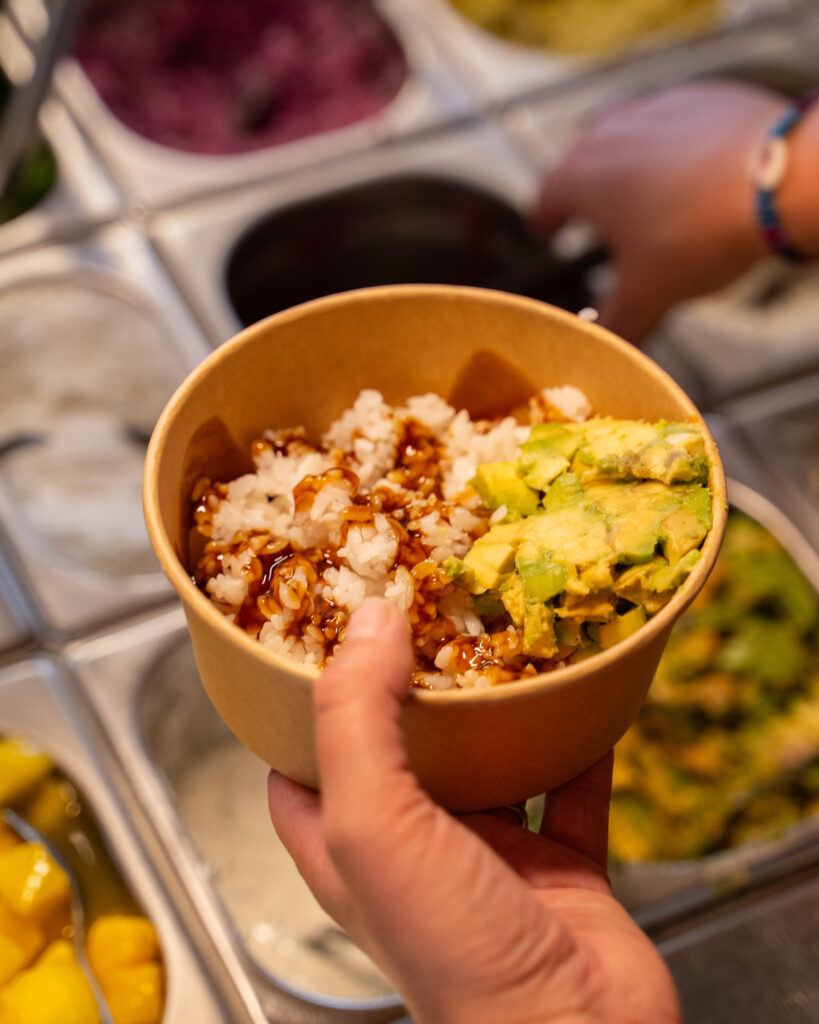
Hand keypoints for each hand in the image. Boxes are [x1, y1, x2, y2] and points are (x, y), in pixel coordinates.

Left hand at [268, 599, 680, 1023]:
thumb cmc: (454, 954)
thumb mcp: (374, 826)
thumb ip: (358, 721)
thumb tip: (368, 622)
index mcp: (348, 850)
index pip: (305, 763)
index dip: (306, 698)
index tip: (328, 630)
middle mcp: (413, 852)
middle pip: (403, 752)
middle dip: (414, 687)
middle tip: (429, 616)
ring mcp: (489, 860)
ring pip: (489, 764)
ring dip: (500, 711)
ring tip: (506, 641)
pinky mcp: (560, 870)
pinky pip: (572, 790)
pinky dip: (579, 745)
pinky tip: (586, 699)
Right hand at [534, 81, 788, 343]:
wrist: (776, 177)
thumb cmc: (698, 232)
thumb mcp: (648, 294)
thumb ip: (616, 322)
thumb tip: (602, 345)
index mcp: (581, 180)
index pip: (545, 200)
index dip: (544, 222)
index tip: (547, 232)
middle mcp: (608, 134)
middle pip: (579, 162)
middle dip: (581, 191)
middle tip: (589, 215)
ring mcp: (654, 109)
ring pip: (623, 136)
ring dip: (623, 165)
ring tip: (639, 196)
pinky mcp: (700, 98)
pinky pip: (670, 123)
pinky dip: (669, 147)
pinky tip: (689, 176)